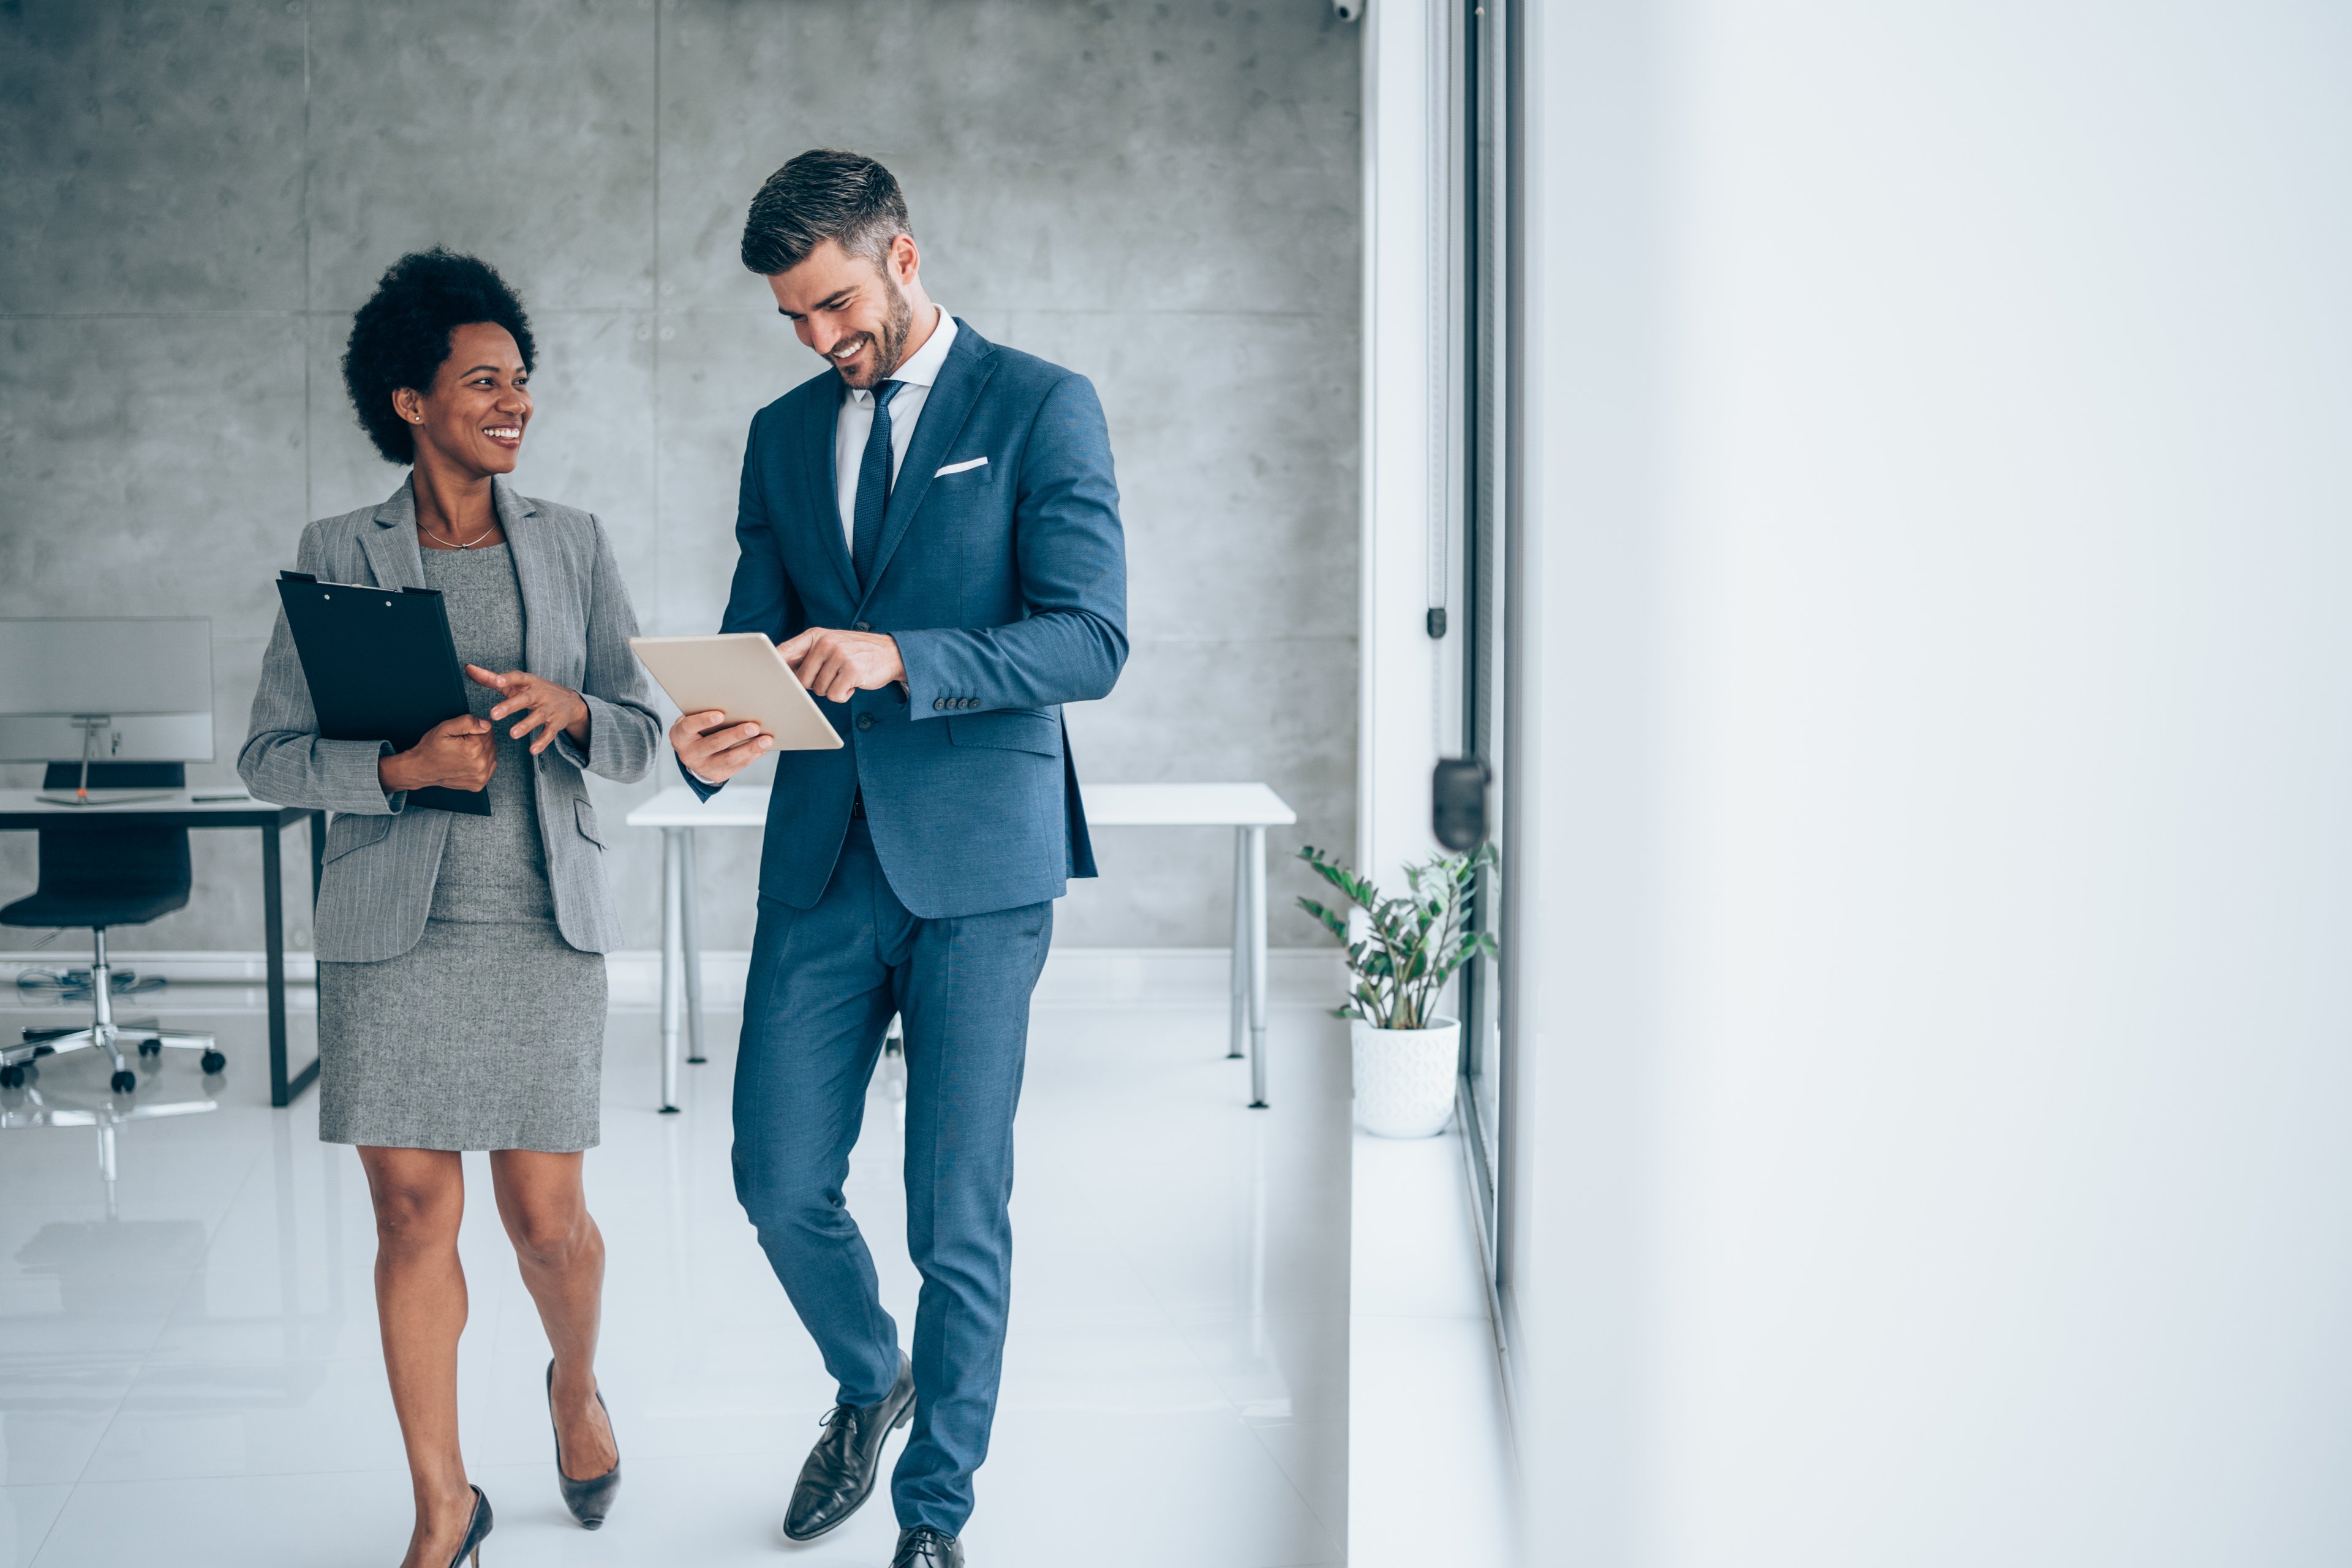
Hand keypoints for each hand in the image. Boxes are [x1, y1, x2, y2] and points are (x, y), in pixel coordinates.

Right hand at [380, 714, 496, 793]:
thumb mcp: (445, 728)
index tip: (463, 734)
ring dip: (482, 751)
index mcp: (474, 748)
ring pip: (492, 754)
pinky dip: (482, 763)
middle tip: (462, 742)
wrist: (421, 769)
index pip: (488, 730)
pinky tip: (468, 761)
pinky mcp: (479, 784)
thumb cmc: (431, 748)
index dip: (475, 729)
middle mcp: (480, 764)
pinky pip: (490, 767)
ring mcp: (480, 776)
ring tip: (464, 752)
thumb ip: (468, 722)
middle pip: (491, 742)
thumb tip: (487, 724)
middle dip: (480, 739)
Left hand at [466, 665, 588, 755]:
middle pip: (525, 699)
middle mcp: (540, 694)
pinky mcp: (556, 723)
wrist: (570, 701)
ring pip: (537, 717)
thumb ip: (491, 678)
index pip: (518, 678)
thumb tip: (468, 669)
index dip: (509, 679)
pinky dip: (542, 742)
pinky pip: (549, 733)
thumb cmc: (535, 690)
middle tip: (494, 714)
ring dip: (525, 725)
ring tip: (512, 734)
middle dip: (510, 706)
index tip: (498, 680)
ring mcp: (549, 709)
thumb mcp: (517, 683)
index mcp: (529, 682)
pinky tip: (533, 749)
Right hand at [669, 709, 771, 784]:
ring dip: (750, 748)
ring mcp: (704, 767)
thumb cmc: (696, 730)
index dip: (704, 721)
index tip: (720, 715)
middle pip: (715, 744)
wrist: (691, 755)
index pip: (690, 727)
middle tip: (754, 727)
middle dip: (736, 735)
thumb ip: (706, 715)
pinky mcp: (718, 775)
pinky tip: (764, 747)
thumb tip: (736, 706)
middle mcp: (690, 754)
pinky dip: (753, 755)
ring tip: (766, 740)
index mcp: (680, 736)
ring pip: (729, 758)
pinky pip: (738, 766)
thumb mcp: (692, 722)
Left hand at [776, 628, 904, 703]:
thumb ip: (807, 654)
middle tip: (832, 676)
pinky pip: (835, 696)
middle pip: (802, 679)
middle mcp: (826, 643)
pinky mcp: (852, 671)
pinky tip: (853, 684)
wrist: (891, 652)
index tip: (763, 676)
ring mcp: (839, 656)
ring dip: (832, 689)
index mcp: (816, 635)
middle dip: (815, 685)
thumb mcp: (831, 644)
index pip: (785, 650)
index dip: (773, 666)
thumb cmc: (856, 652)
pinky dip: (844, 695)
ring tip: (845, 677)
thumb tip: (780, 672)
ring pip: (820, 690)